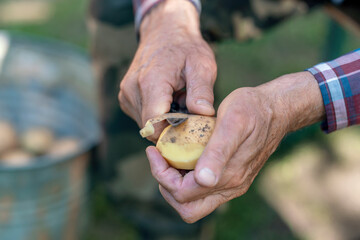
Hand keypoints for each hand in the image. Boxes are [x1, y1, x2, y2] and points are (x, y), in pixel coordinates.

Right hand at [118, 0, 216, 141]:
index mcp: (151, 82)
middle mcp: (132, 90)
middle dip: (171, 129)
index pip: (155, 124)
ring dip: (164, 122)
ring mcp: (126, 94)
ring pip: (146, 124)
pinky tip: (168, 102)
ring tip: (179, 104)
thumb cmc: (186, 48)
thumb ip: (202, 91)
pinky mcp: (126, 97)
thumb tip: (204, 115)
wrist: (165, 31)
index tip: (190, 132)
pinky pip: (141, 117)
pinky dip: (157, 116)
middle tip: (190, 118)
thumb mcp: (202, 64)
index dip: (173, 134)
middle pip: (151, 127)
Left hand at [146, 72, 324, 222]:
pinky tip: (185, 157)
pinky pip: (204, 191)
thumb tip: (204, 180)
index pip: (183, 193)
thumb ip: (218, 152)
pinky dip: (187, 179)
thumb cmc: (252, 109)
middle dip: (166, 186)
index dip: (162, 174)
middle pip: (187, 206)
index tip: (155, 151)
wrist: (276, 109)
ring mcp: (233, 184)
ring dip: (175, 184)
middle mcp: (231, 186)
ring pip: (195, 202)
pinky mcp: (234, 177)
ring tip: (169, 158)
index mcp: (228, 175)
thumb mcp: (233, 122)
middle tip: (160, 159)